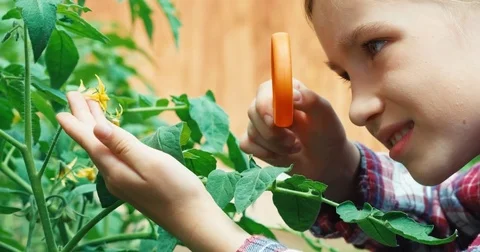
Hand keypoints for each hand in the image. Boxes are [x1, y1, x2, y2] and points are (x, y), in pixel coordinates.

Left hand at [56, 92, 248, 251]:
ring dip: (96, 128)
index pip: (90, 141)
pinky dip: (108, 140)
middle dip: (84, 119)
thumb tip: (96, 128)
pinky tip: (110, 137)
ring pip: (103, 149)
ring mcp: (123, 181)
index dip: (77, 122)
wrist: (192, 218)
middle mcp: (114, 176)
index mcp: (115, 169)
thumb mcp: (151, 163)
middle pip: (94, 143)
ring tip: (90, 109)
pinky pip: (113, 156)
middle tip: (75, 96)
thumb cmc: (176, 190)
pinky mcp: (134, 183)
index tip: (64, 103)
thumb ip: (124, 145)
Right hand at [240, 79, 359, 200]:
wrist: (325, 161)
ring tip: (295, 148)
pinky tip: (281, 156)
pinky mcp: (254, 141)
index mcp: (284, 91)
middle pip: (253, 111)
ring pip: (252, 131)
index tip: (276, 122)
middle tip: (294, 141)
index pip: (264, 91)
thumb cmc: (327, 133)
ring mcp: (259, 123)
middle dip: (273, 132)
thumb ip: (310, 100)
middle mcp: (268, 104)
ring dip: (275, 145)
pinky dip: (264, 153)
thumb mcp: (325, 114)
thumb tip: (292, 95)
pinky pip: (246, 144)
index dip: (266, 105)